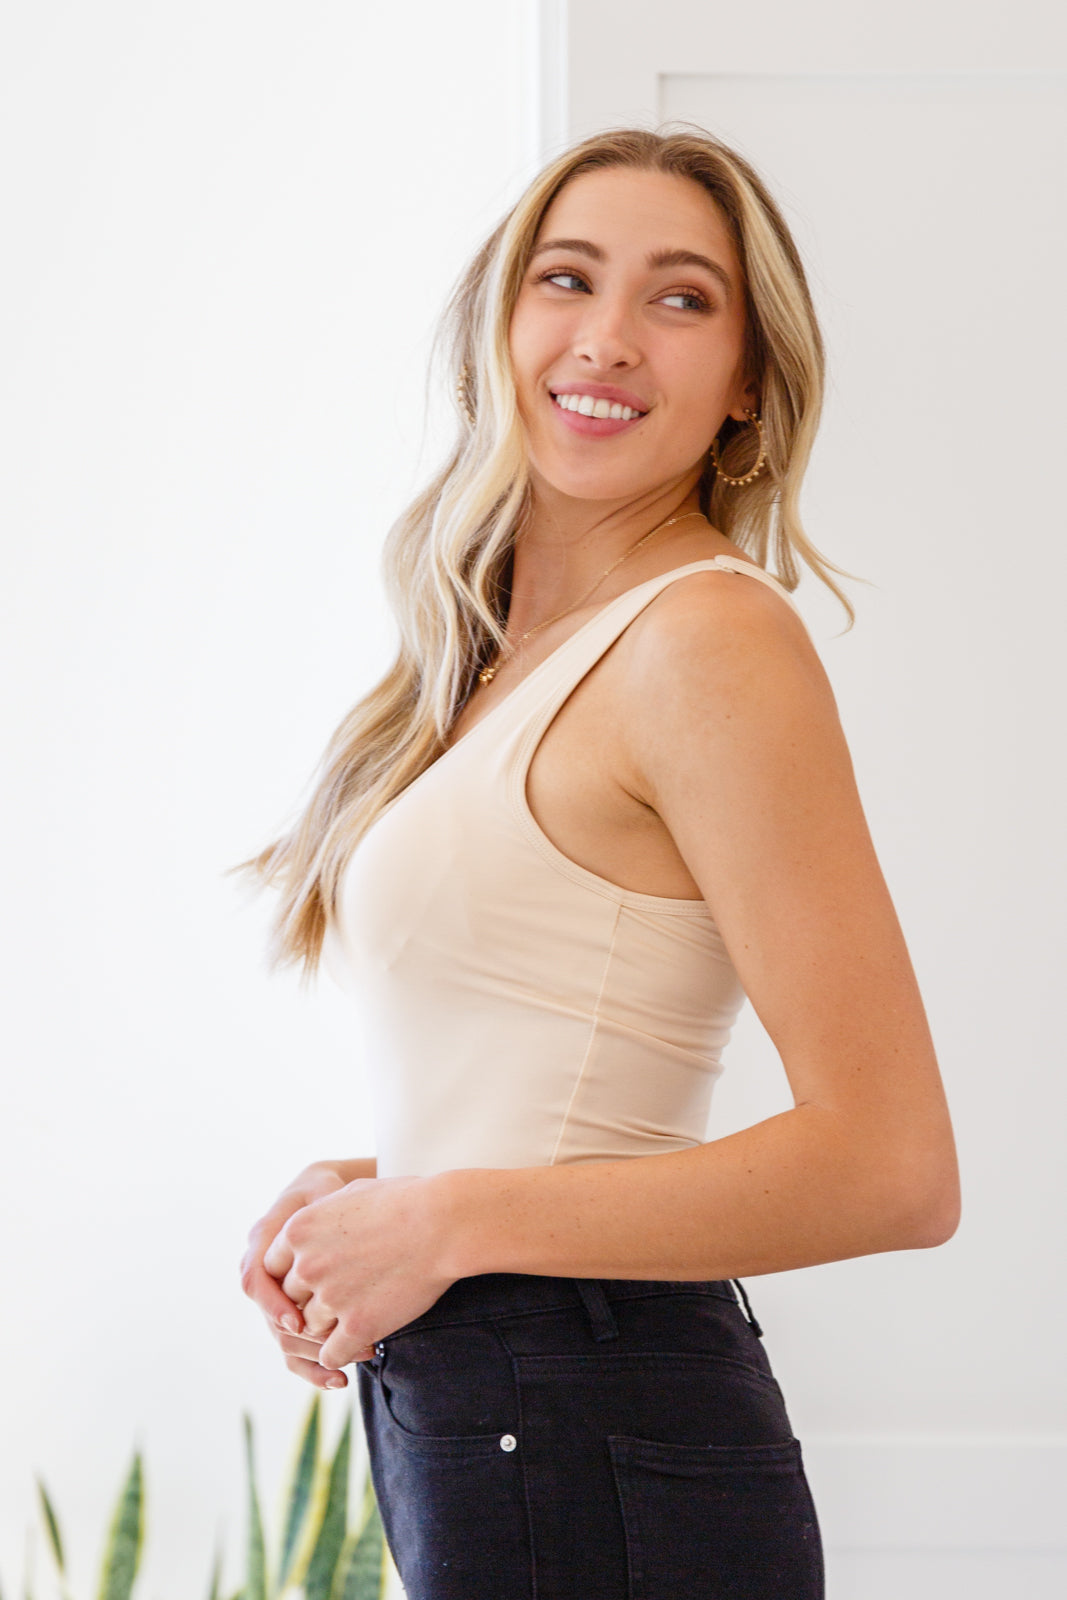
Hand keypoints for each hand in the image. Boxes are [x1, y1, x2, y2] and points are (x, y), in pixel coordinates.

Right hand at [240, 1163, 350, 1389]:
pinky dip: (314, 1367)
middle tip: (336, 1350)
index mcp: (263, 1241)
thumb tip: (310, 1233)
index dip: (273, 1304)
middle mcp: (263, 1270)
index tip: (299, 1322)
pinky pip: (295, 1348)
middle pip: (269, 1319)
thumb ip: (316, 1209)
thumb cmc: (329, 1190)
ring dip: (313, 1357)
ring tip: (346, 1367)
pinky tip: (339, 1380)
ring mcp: (277, 1294)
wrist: (329, 1195)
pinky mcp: (293, 1312)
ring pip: (282, 1340)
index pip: (254, 1279)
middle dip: (301, 1340)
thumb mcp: (324, 1191)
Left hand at [262, 1175, 454, 1369]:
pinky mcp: (357, 1325)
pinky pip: (331, 1354)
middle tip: (338, 1300)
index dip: (293, 1275)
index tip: (315, 1277)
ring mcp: (331, 1297)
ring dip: (329, 1328)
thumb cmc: (406, 1200)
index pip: (271, 1268)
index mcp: (298, 1230)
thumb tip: (310, 1226)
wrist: (445, 1223)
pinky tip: (363, 1341)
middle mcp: (307, 1265)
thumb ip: (320, 1215)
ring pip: (310, 1329)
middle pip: (290, 1300)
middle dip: (310, 1301)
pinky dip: (343, 1354)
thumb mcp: (350, 1194)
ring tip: (356, 1319)